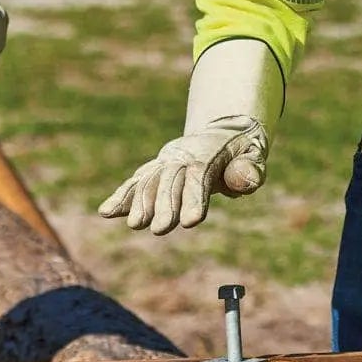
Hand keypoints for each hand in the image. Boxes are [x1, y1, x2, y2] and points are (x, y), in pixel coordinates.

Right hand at [96, 119, 268, 234]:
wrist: (223, 131)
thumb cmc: (243, 150)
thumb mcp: (255, 154)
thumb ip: (250, 169)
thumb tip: (241, 180)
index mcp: (208, 154)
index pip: (199, 178)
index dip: (193, 198)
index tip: (189, 222)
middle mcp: (181, 156)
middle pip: (169, 182)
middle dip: (163, 206)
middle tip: (159, 230)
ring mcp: (165, 162)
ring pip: (149, 182)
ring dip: (140, 204)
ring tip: (134, 225)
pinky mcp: (155, 169)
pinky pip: (137, 182)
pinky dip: (122, 196)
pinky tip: (107, 211)